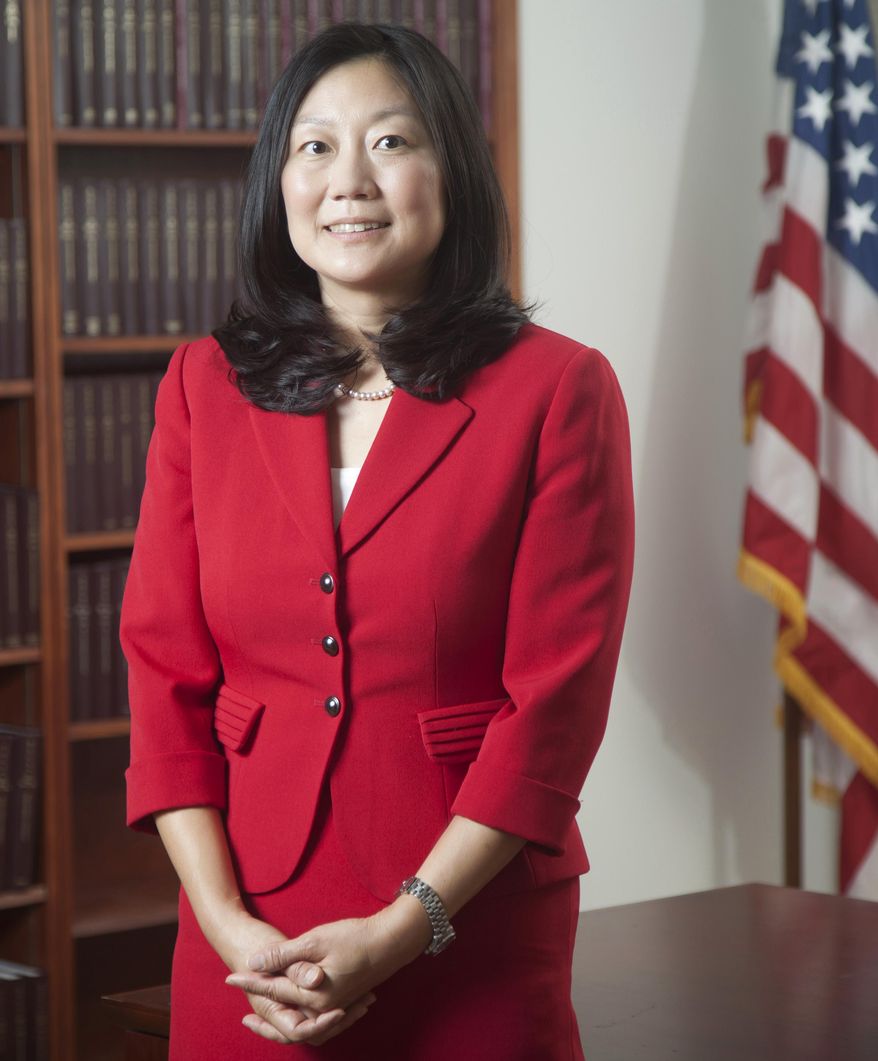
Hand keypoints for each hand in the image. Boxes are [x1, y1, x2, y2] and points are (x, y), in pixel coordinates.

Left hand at [225, 897, 431, 1022]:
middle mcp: (323, 1008)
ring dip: (279, 1018)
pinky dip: (300, 1015)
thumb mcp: (315, 940)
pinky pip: (315, 1018)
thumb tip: (254, 962)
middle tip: (242, 1005)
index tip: (231, 976)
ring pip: (300, 1022)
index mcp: (314, 995)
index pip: (273, 989)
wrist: (390, 942)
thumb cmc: (354, 938)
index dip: (251, 981)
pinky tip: (293, 1004)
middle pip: (284, 1017)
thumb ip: (283, 955)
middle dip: (261, 1009)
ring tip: (262, 1012)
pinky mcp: (343, 1002)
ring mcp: (335, 1008)